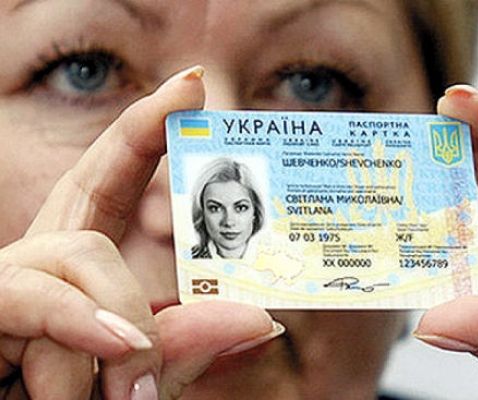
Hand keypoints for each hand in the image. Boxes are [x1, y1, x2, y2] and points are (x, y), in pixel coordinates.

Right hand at [0, 66, 278, 398]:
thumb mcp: (145, 378)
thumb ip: (189, 345)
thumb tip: (264, 321)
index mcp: (87, 277)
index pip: (112, 189)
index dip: (145, 133)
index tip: (192, 85)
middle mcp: (46, 269)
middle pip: (88, 182)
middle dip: (140, 130)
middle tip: (193, 87)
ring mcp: (11, 285)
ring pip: (78, 252)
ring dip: (121, 321)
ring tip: (133, 389)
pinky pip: (30, 293)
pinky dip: (78, 323)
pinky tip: (120, 345)